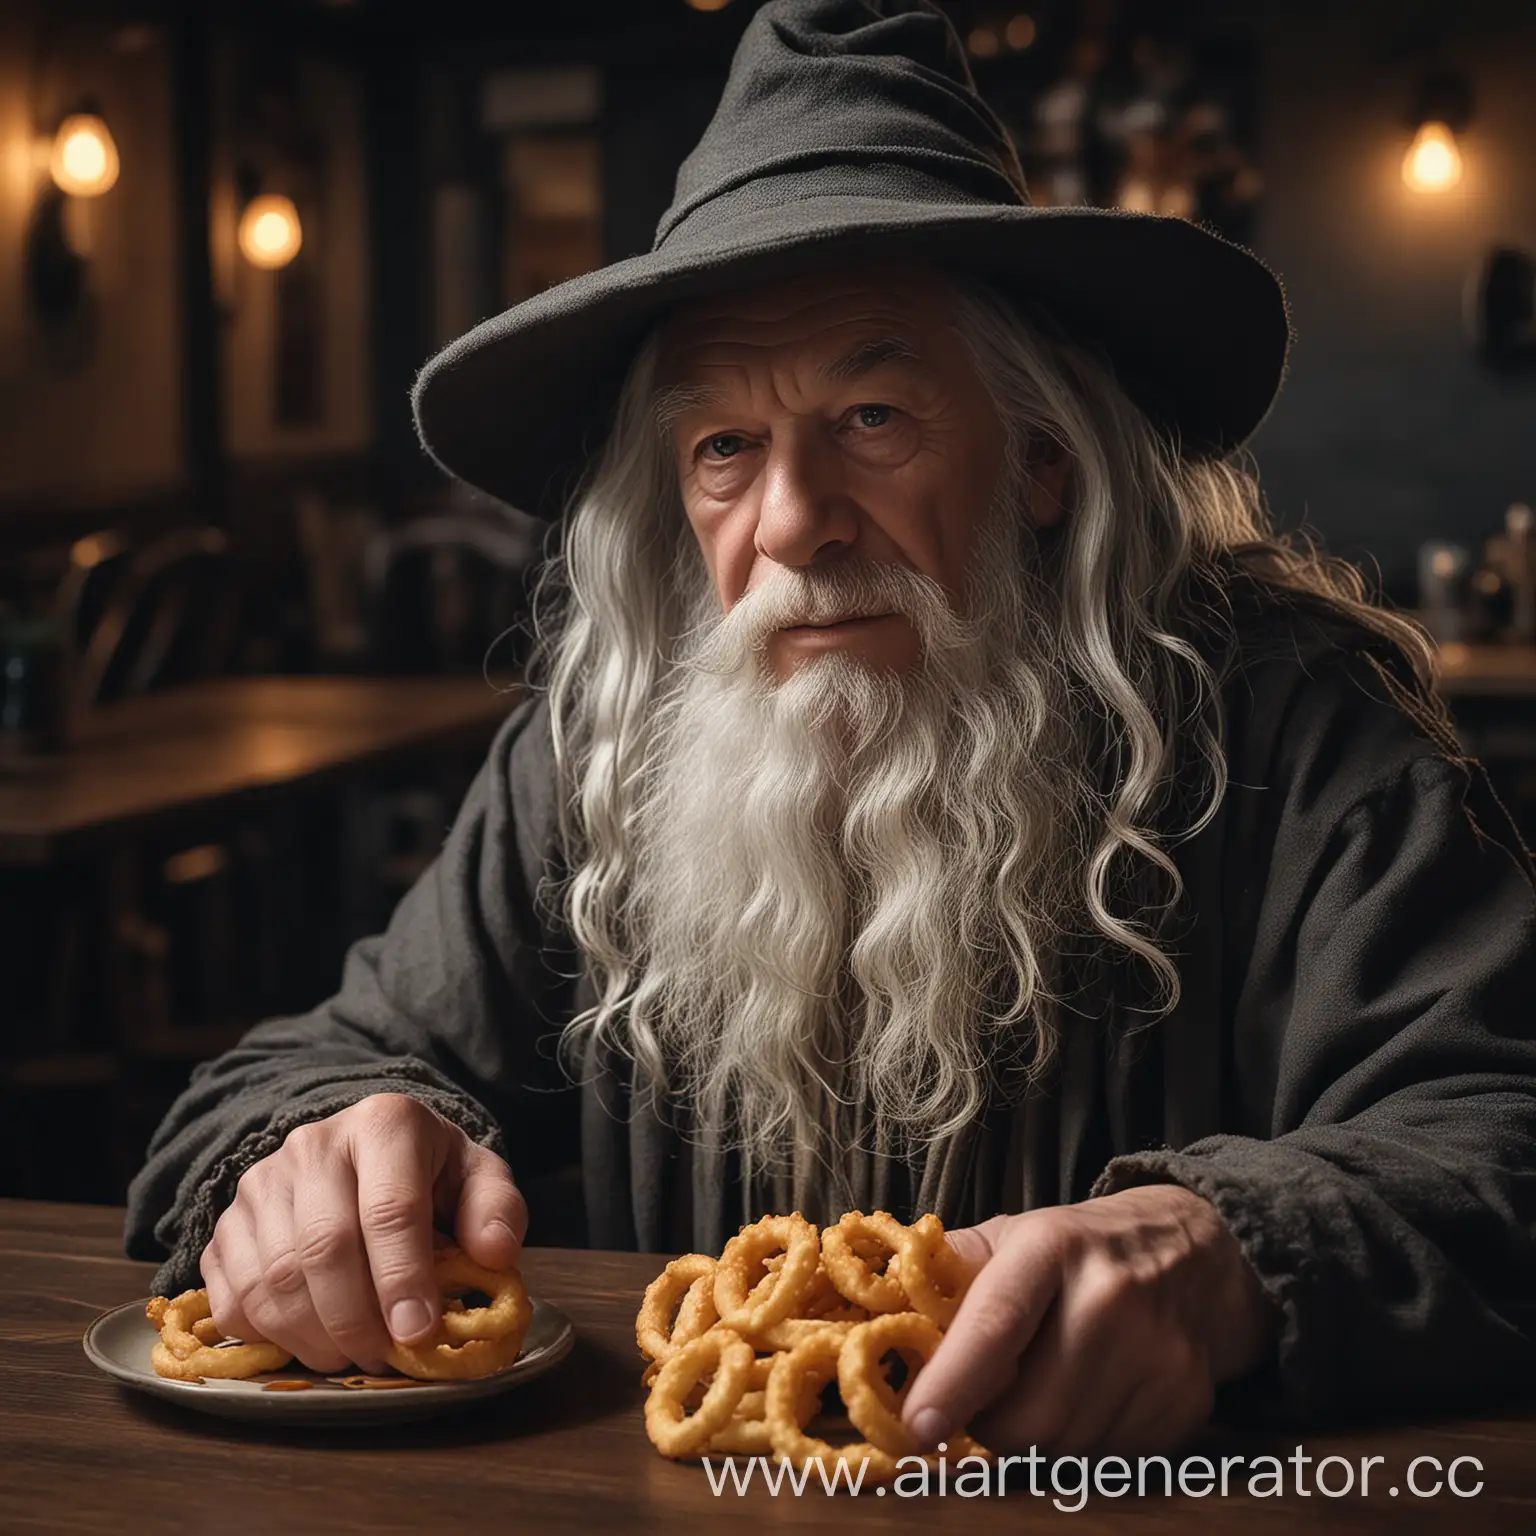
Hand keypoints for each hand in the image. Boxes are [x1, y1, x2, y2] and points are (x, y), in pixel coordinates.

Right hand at [200, 1093, 526, 1373]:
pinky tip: (311, 1342)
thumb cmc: (429, 1176)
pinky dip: (269, 1338)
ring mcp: (260, 1185)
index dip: (403, 1278)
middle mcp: (313, 1145)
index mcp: (384, 1124)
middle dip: (357, 1320)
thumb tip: (496, 1252)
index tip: (418, 1333)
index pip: (389, 1208)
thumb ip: (497, 1211)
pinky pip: (234, 1299)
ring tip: (353, 1358)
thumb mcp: (477, 1180)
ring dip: (314, 1338)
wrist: (365, 1155)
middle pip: (324, 1247)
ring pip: (274, 1279)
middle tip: (386, 1359)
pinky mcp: (225, 1226)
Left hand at [901, 1185, 1278, 1456]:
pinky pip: (1108, 1459)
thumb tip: (882, 1316)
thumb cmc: (1080, 1248)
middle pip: (1027, 1412)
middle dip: (988, 1423)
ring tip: (1040, 1391)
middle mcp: (1109, 1298)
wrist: (1197, 1252)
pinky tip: (1087, 1401)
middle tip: (983, 1399)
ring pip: (1063, 1447)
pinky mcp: (1185, 1401)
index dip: (953, 1381)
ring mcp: (1156, 1354)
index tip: (916, 1424)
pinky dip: (1082, 1446)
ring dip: (1034, 1439)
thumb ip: (949, 1273)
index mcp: (1053, 1247)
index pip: (996, 1324)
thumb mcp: (1013, 1235)